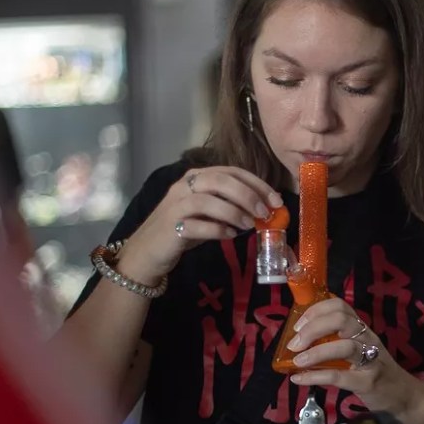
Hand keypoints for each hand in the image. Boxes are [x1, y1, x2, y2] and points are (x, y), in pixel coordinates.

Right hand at [118, 166, 282, 283]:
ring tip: (249, 225)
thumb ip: (230, 207)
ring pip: (207, 200)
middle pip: (220, 181)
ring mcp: (175, 206)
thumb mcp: (209, 214)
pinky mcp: (171, 227)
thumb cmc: (183, 230)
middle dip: (247, 195)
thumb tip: (264, 210)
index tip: (276, 200)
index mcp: (197, 177)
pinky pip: (196, 225)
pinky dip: (217, 230)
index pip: (231, 172)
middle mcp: (185, 186)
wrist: (147, 251)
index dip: (257, 184)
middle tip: (264, 212)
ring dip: (233, 212)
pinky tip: (229, 236)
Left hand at [284, 298, 423, 417]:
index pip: (340, 306)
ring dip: (316, 352)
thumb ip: (335, 343)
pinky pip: (339, 376)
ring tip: (297, 361)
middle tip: (295, 343)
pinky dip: (316, 376)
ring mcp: (371, 360)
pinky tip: (299, 378)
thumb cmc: (375, 372)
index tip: (298, 324)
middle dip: (313, 328)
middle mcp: (368, 339)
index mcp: (362, 329)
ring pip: (344, 346)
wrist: (404, 396)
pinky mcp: (368, 382)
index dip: (316, 311)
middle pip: (341, 321)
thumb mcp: (358, 351)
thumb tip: (299, 343)